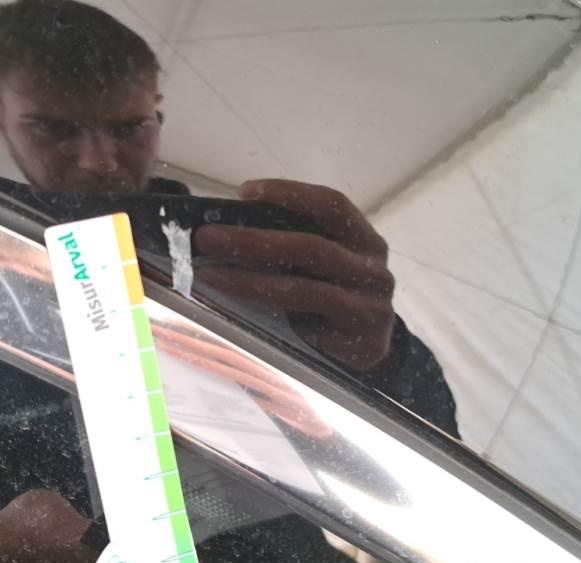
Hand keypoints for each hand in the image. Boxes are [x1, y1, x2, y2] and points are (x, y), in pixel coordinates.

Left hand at [194, 179, 394, 370]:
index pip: (331, 205)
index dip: (290, 193)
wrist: (372, 352)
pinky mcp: (358, 341)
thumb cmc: (337, 298)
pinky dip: (269, 313)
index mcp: (365, 240)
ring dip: (249, 280)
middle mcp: (373, 269)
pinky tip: (237, 307)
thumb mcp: (326, 267)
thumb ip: (295, 248)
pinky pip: (306, 325)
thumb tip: (229, 231)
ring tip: (210, 274)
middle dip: (253, 240)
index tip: (245, 192)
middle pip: (311, 246)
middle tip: (208, 237)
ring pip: (303, 289)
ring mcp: (369, 307)